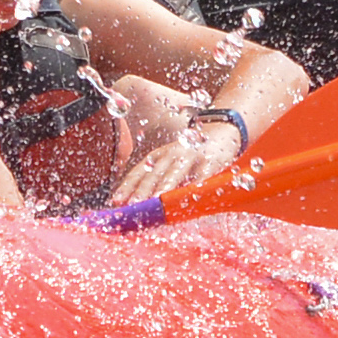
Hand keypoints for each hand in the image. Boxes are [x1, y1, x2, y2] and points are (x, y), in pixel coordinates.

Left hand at [100, 74, 231, 201]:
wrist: (221, 132)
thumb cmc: (190, 155)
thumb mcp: (170, 162)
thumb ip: (156, 180)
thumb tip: (137, 203)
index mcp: (158, 156)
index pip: (138, 172)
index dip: (127, 187)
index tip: (116, 201)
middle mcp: (171, 155)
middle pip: (154, 173)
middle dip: (142, 190)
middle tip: (133, 205)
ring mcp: (191, 156)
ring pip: (176, 172)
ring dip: (165, 186)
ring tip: (157, 200)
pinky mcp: (210, 160)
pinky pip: (202, 174)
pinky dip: (196, 184)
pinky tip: (190, 195)